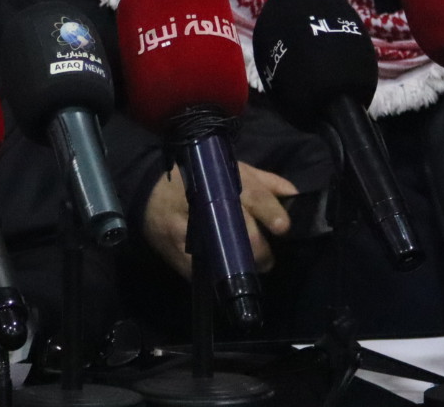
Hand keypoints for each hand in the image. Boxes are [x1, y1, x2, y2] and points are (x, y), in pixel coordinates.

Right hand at [142, 163, 297, 277]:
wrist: (150, 187)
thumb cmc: (196, 176)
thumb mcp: (229, 169)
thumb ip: (263, 181)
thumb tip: (293, 194)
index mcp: (221, 179)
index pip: (252, 195)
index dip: (270, 211)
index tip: (282, 228)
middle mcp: (204, 202)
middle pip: (240, 230)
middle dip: (260, 249)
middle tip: (268, 260)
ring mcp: (187, 228)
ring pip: (222, 254)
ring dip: (242, 266)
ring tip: (249, 268)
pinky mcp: (174, 250)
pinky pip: (200, 271)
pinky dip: (216, 275)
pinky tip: (225, 274)